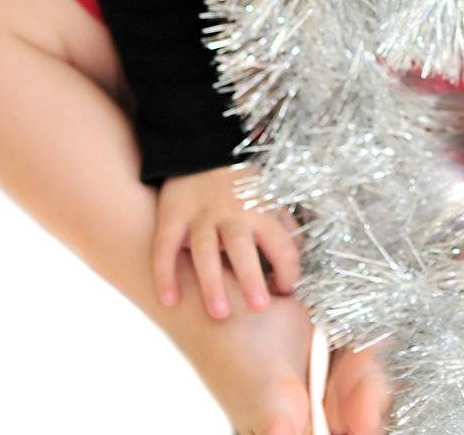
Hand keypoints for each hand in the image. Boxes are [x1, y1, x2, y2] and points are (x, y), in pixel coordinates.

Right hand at [152, 164, 302, 319]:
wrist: (199, 149)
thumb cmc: (239, 185)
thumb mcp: (268, 196)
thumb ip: (283, 226)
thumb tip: (298, 257)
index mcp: (260, 210)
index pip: (281, 243)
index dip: (288, 270)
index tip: (287, 292)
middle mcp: (231, 212)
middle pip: (241, 245)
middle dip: (251, 276)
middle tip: (259, 308)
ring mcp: (199, 215)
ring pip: (204, 249)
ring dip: (211, 282)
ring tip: (219, 314)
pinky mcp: (172, 215)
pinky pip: (165, 246)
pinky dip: (165, 272)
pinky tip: (169, 300)